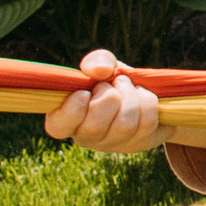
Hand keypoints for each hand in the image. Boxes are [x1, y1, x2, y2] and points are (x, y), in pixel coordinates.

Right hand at [43, 50, 162, 153]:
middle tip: (113, 84)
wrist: (147, 90)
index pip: (58, 126)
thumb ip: (96, 62)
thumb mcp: (103, 66)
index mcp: (67, 118)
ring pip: (124, 125)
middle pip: (94, 127)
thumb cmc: (113, 80)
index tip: (84, 92)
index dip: (72, 109)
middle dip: (109, 97)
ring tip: (129, 87)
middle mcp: (87, 137)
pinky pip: (146, 123)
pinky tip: (143, 96)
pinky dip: (147, 101)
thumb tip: (101, 70)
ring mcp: (113, 143)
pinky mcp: (139, 143)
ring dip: (131, 97)